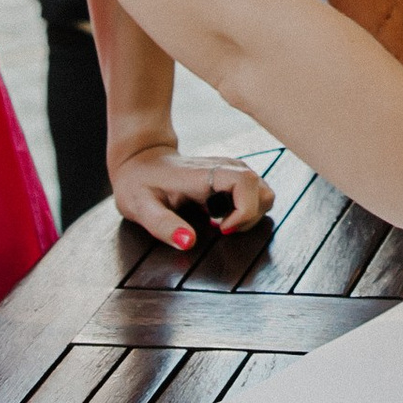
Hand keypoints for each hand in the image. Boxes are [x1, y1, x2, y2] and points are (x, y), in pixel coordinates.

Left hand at [111, 149, 273, 252]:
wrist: (140, 159)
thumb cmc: (139, 183)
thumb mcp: (141, 208)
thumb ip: (164, 226)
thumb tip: (189, 242)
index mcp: (205, 173)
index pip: (246, 183)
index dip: (244, 211)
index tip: (221, 228)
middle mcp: (225, 167)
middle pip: (262, 191)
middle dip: (249, 218)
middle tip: (221, 229)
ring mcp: (230, 170)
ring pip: (263, 192)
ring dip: (250, 214)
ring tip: (222, 224)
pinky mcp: (231, 176)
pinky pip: (254, 193)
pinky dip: (246, 210)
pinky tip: (221, 216)